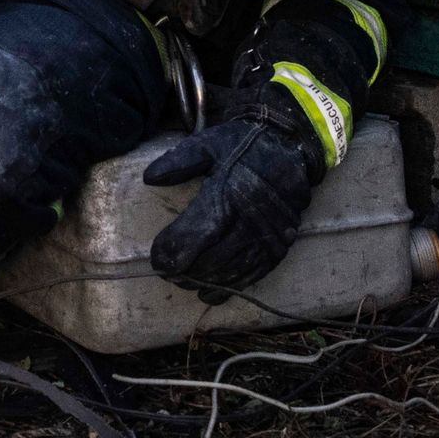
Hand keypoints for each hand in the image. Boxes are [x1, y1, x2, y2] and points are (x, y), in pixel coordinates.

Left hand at [143, 118, 313, 302]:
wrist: (289, 146)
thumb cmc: (242, 145)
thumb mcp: (207, 144)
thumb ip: (178, 162)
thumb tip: (149, 178)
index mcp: (227, 195)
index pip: (195, 234)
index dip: (172, 252)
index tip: (156, 259)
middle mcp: (248, 220)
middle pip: (211, 260)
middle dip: (185, 271)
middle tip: (166, 273)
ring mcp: (266, 237)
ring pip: (230, 272)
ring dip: (204, 282)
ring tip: (184, 282)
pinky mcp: (279, 246)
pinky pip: (253, 275)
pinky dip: (230, 288)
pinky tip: (210, 293)